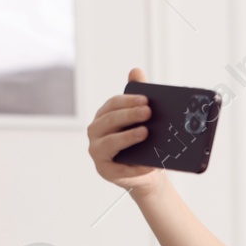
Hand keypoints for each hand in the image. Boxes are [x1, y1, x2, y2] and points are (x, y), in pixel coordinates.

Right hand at [87, 66, 164, 195]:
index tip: (146, 100)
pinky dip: (135, 166)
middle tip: (148, 112)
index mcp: (104, 117)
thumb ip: (138, 97)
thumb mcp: (143, 121)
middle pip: (110, 120)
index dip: (128, 101)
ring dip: (128, 137)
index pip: (112, 104)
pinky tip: (149, 164)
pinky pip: (119, 168)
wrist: (147, 174)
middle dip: (129, 115)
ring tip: (145, 133)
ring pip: (110, 142)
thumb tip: (136, 71)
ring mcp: (97, 151)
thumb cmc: (144, 144)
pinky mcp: (105, 171)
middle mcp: (96, 132)